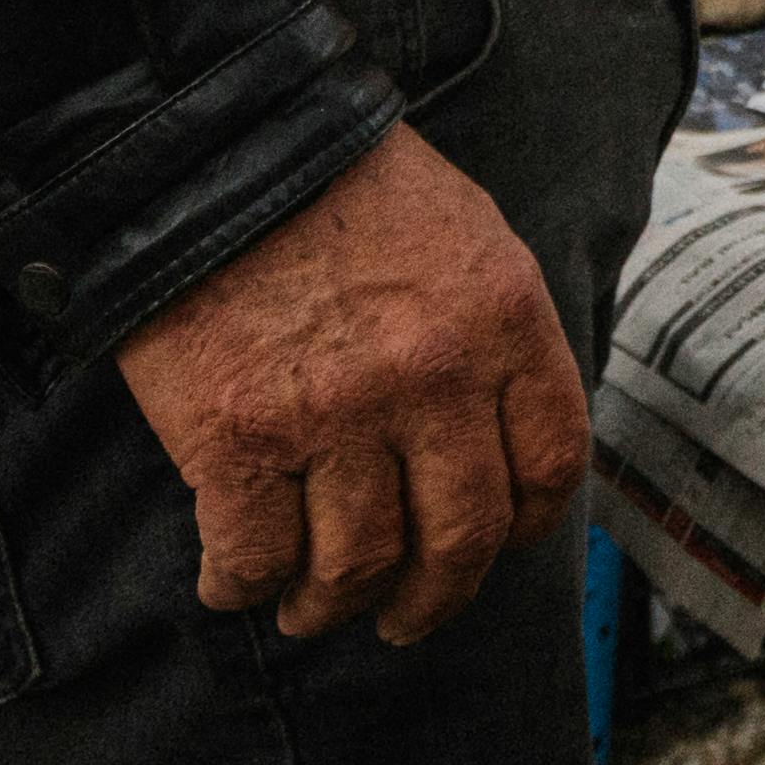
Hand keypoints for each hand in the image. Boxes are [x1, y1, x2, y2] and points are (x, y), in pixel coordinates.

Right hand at [114, 124, 586, 645]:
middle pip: (459, 538)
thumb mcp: (464, 234)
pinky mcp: (237, 437)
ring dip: (330, 606)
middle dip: (432, 601)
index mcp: (502, 320)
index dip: (523, 525)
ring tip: (309, 609)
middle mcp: (432, 377)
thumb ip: (492, 332)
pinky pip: (254, 556)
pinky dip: (242, 588)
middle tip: (403, 619)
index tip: (495, 546)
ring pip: (356, 565)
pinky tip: (235, 584)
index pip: (549, 463)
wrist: (214, 145)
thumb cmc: (340, 185)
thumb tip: (498, 433)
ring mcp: (335, 414)